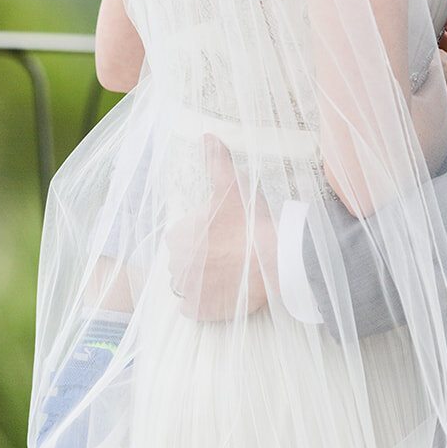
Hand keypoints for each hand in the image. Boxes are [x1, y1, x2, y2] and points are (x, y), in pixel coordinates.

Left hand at [165, 135, 275, 319]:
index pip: (184, 235)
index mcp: (178, 235)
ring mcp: (186, 290)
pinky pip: (192, 307)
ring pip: (188, 282)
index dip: (204, 234)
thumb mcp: (232, 186)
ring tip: (227, 272)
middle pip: (185, 259)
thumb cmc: (250, 221)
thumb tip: (207, 136)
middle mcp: (175, 264)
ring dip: (202, 279)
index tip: (223, 233)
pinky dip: (203, 302)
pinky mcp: (198, 311)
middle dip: (202, 257)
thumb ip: (216, 162)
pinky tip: (220, 292)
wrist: (272, 260)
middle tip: (229, 252)